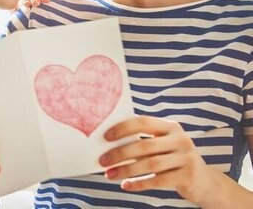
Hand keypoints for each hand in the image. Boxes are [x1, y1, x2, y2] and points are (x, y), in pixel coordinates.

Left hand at [99, 115, 217, 204]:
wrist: (205, 181)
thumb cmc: (173, 160)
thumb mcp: (162, 146)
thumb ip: (142, 142)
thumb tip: (109, 145)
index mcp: (171, 126)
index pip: (143, 122)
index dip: (123, 128)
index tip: (105, 137)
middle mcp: (180, 139)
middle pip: (144, 145)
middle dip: (120, 153)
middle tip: (103, 161)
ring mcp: (186, 158)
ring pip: (150, 164)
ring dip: (126, 170)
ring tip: (109, 174)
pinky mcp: (188, 176)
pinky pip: (158, 180)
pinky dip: (139, 183)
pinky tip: (125, 185)